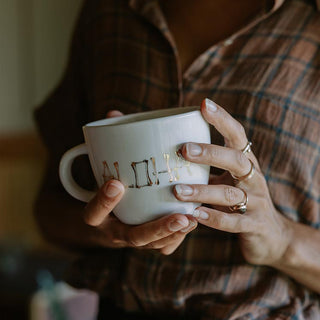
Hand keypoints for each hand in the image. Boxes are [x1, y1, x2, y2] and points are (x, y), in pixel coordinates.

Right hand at [82, 110, 196, 254]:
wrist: (106, 219)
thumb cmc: (107, 188)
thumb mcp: (101, 171)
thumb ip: (107, 147)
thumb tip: (113, 115)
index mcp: (97, 216)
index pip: (93, 213)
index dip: (102, 201)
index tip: (116, 183)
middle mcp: (115, 232)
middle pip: (134, 237)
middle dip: (158, 228)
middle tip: (179, 216)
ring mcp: (132, 239)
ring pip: (154, 244)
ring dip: (175, 234)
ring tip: (194, 218)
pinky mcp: (147, 241)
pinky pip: (163, 246)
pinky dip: (178, 236)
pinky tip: (195, 219)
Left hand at [173, 99, 291, 265]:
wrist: (271, 234)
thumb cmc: (240, 199)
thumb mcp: (227, 179)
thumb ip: (206, 167)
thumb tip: (170, 150)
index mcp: (246, 162)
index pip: (237, 135)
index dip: (223, 119)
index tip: (204, 104)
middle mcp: (254, 178)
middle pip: (236, 159)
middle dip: (210, 153)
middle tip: (183, 150)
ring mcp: (257, 202)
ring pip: (230, 193)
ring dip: (202, 191)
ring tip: (177, 191)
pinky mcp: (255, 225)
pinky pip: (233, 222)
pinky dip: (213, 218)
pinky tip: (194, 215)